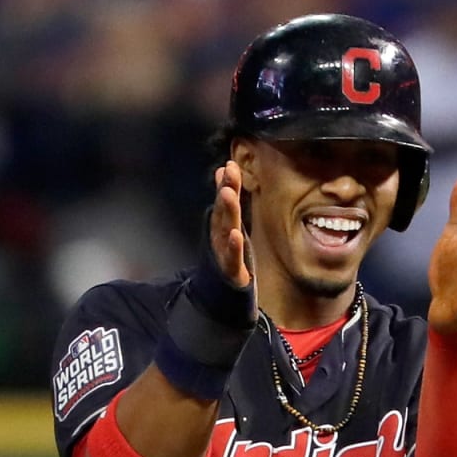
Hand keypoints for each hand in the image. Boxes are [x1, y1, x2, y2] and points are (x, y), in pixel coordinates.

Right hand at [211, 161, 251, 287]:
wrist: (220, 292)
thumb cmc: (227, 254)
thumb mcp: (226, 224)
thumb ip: (225, 199)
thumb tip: (222, 169)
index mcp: (221, 224)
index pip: (225, 200)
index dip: (227, 182)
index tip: (230, 164)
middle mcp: (220, 235)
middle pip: (224, 210)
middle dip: (227, 189)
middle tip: (229, 171)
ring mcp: (224, 252)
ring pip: (226, 229)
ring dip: (227, 211)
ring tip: (228, 193)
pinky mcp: (231, 270)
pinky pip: (233, 257)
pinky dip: (233, 246)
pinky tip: (236, 234)